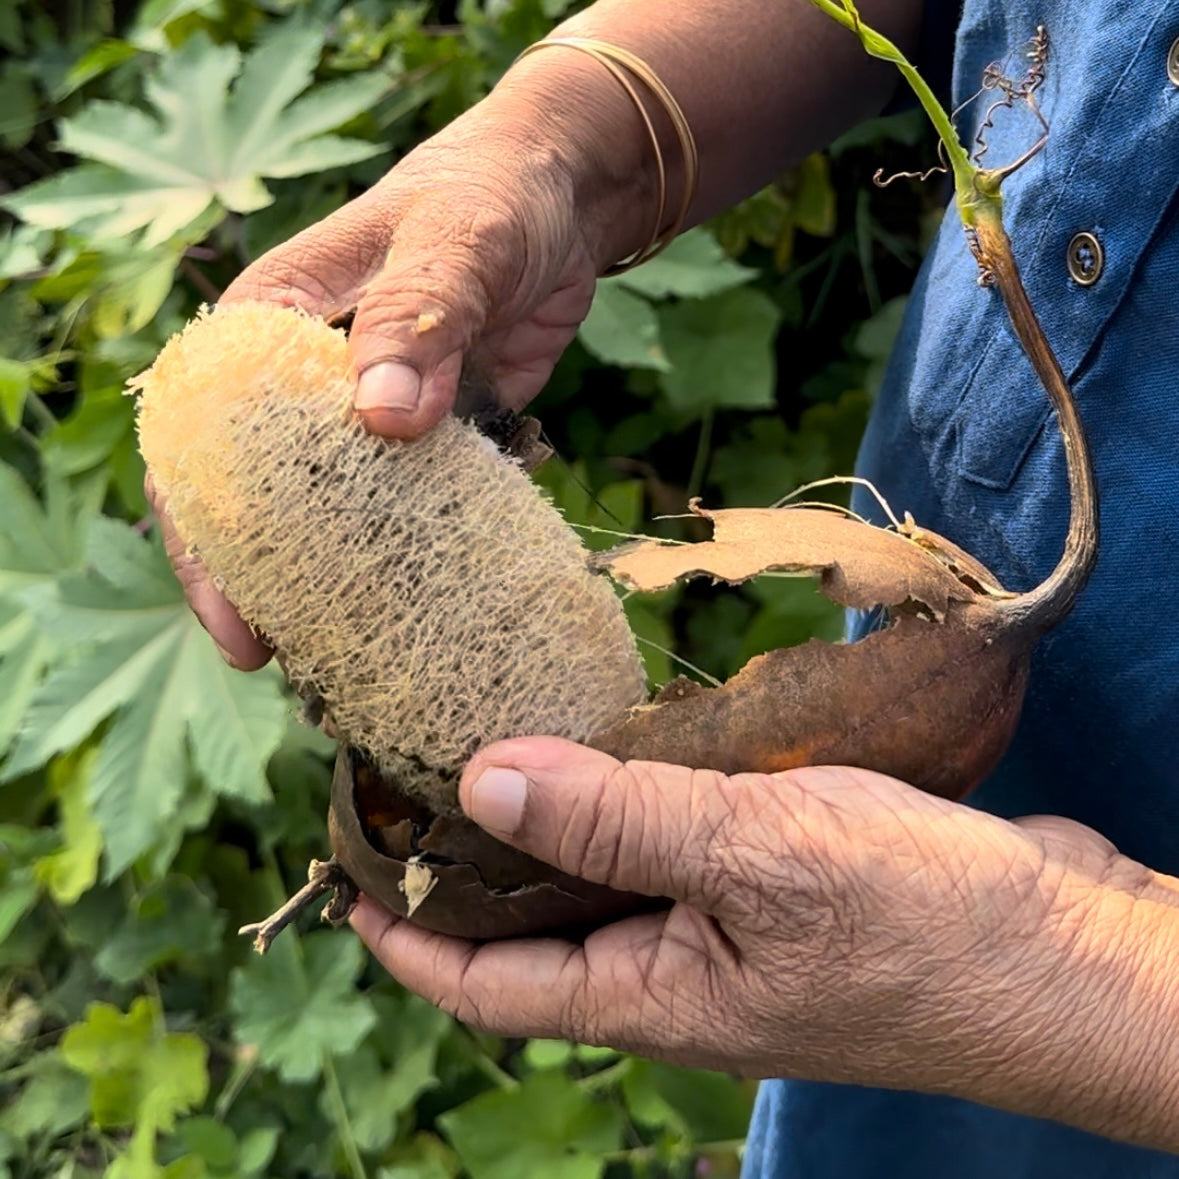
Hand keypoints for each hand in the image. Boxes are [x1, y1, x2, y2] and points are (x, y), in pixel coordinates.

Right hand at [150, 68, 642, 667]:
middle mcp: (311, 384)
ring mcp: (375, 417)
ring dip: (346, 578)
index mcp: (273, 327)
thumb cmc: (493, 192)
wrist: (568, 197)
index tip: (233, 619)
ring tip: (355, 657)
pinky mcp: (437, 435)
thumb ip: (419, 315)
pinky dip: (427, 552)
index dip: (205, 538)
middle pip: (264, 497)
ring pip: (342, 514)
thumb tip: (381, 419)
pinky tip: (441, 608)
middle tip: (284, 663)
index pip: (207, 445)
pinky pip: (421, 507)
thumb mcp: (455, 239)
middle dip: (268, 580)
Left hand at [351, 737, 1178, 1145]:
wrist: (1076, 953)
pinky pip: (686, 842)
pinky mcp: (788, 884)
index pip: (489, 986)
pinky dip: (647, 793)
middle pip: (543, 926)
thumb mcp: (757, 858)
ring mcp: (737, 930)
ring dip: (565, 816)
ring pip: (617, 875)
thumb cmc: (924, 925)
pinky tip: (638, 734)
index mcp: (655, 997)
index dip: (407, 937)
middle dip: (476, 862)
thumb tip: (481, 784)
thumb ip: (616, 822)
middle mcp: (682, 972)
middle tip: (421, 769)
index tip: (347, 874)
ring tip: (512, 733)